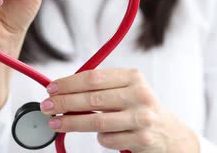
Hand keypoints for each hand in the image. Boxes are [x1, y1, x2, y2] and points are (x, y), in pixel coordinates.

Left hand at [39, 69, 199, 152]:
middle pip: (93, 99)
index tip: (51, 88)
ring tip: (55, 123)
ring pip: (97, 121)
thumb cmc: (139, 108)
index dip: (68, 83)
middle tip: (46, 106)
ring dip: (71, 123)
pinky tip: (97, 135)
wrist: (171, 134)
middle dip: (64, 103)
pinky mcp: (142, 139)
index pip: (94, 77)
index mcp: (133, 77)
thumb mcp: (127, 90)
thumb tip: (62, 90)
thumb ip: (100, 87)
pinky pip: (108, 139)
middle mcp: (140, 95)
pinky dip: (99, 137)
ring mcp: (142, 118)